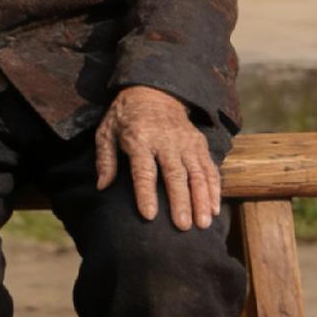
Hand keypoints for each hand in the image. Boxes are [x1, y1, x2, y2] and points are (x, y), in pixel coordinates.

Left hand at [94, 84, 219, 230]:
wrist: (153, 90)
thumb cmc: (126, 116)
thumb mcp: (107, 131)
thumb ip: (105, 159)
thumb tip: (102, 187)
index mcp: (139, 137)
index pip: (143, 169)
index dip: (146, 193)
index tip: (149, 215)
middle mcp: (165, 139)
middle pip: (174, 174)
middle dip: (180, 201)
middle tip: (183, 227)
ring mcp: (185, 141)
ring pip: (196, 173)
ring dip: (201, 199)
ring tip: (203, 223)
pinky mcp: (199, 142)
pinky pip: (209, 167)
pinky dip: (214, 188)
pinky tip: (214, 208)